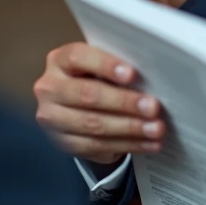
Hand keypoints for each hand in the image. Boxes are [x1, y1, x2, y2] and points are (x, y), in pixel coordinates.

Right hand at [33, 42, 164, 164]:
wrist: (74, 107)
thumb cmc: (94, 78)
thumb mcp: (99, 67)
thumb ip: (116, 69)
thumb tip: (150, 79)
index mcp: (59, 60)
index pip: (78, 57)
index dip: (106, 65)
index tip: (132, 74)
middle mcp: (49, 88)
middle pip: (88, 95)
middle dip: (124, 102)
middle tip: (153, 107)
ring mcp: (52, 118)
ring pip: (93, 124)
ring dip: (129, 128)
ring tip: (155, 128)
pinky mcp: (62, 143)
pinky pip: (96, 146)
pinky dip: (127, 145)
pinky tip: (147, 143)